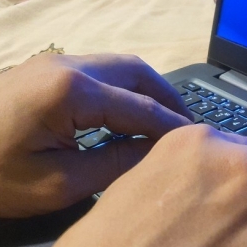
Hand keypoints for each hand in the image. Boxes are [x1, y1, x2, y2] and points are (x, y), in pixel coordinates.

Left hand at [0, 53, 191, 217]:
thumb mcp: (59, 183)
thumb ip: (116, 163)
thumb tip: (158, 153)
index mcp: (72, 92)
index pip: (142, 109)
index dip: (174, 129)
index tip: (200, 145)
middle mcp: (68, 65)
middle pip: (137, 72)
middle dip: (169, 100)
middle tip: (188, 131)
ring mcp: (54, 63)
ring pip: (121, 66)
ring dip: (149, 92)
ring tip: (167, 123)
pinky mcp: (46, 70)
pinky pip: (101, 71)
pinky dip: (127, 89)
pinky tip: (132, 115)